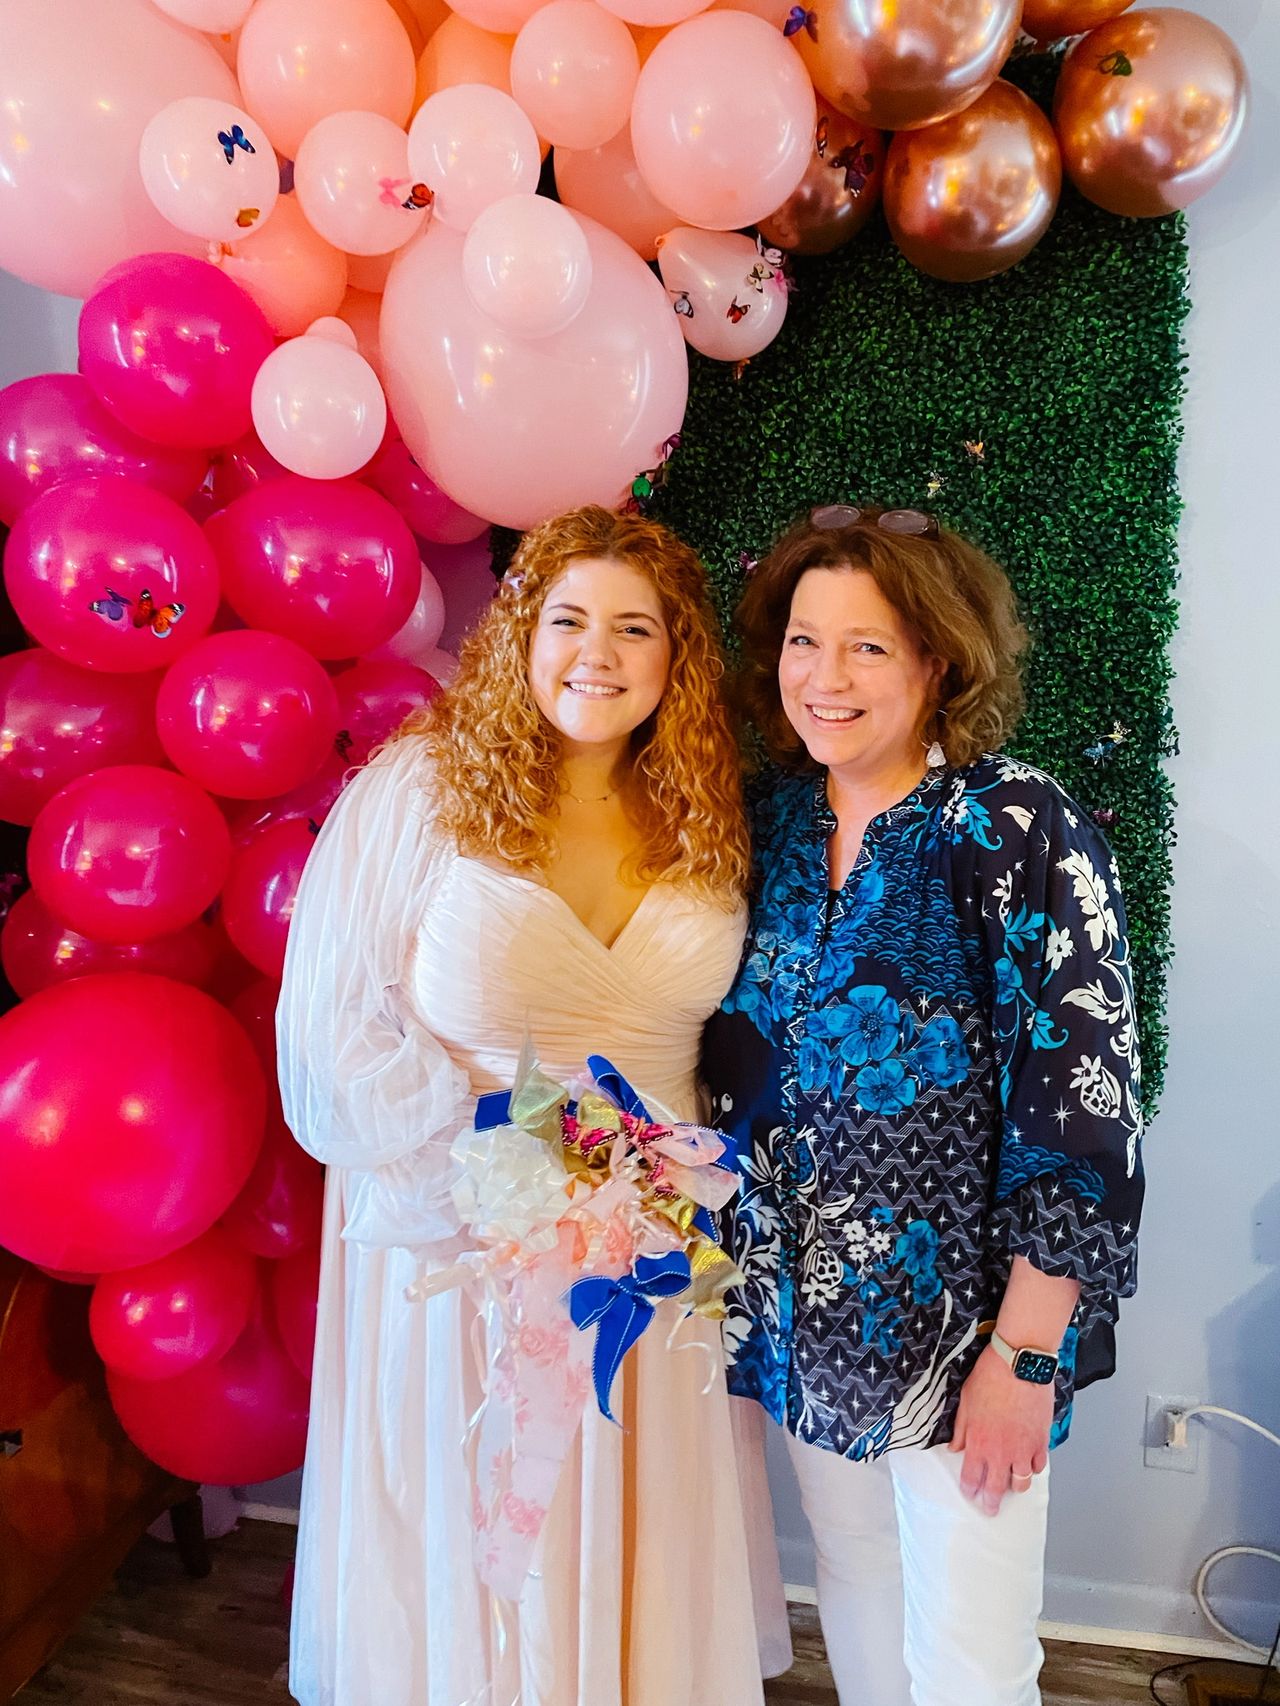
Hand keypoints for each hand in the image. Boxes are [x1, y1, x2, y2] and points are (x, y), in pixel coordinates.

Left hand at [947, 1344, 1052, 1516]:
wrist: (1019, 1365)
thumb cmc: (990, 1378)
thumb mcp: (965, 1401)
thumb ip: (961, 1429)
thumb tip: (955, 1447)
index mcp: (978, 1443)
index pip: (972, 1478)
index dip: (970, 1490)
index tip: (970, 1495)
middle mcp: (1001, 1452)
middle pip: (996, 1488)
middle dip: (991, 1502)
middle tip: (990, 1509)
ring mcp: (1023, 1449)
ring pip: (1021, 1482)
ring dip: (1015, 1486)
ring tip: (1011, 1487)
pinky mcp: (1041, 1441)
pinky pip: (1039, 1466)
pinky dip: (1034, 1469)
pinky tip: (1029, 1466)